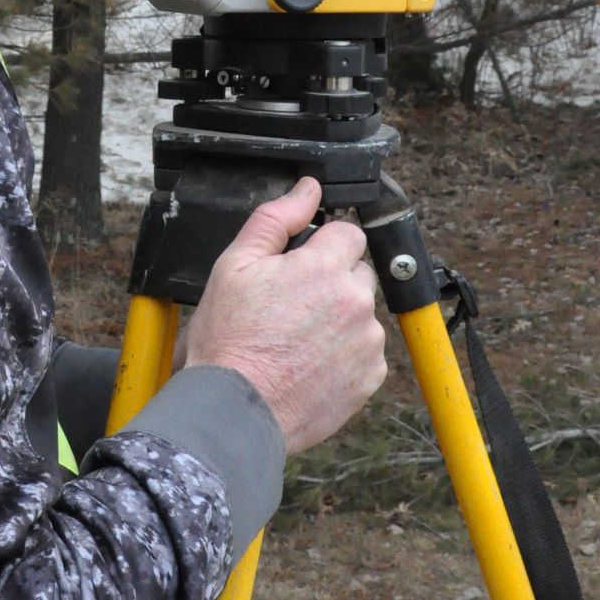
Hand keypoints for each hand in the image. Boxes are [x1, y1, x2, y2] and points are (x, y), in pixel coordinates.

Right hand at [182, 177, 386, 455]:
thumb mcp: (234, 266)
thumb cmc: (229, 341)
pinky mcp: (370, 377)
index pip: (347, 233)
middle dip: (330, 281)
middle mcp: (356, 302)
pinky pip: (364, 352)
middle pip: (357, 272)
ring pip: (360, 313)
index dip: (320, 246)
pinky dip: (343, 354)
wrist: (234, 411)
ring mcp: (367, 342)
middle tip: (290, 306)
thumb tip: (308, 188)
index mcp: (325, 267)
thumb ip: (276, 218)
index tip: (298, 266)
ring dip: (338, 318)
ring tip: (295, 340)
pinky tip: (308, 363)